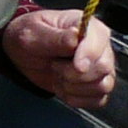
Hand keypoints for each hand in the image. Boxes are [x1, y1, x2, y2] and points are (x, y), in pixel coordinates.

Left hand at [3, 9, 117, 109]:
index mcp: (88, 27)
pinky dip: (76, 98)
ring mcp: (100, 68)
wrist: (24, 54)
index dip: (89, 55)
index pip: (100, 40)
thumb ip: (55, 37)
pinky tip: (62, 87)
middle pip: (104, 67)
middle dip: (74, 73)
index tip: (76, 66)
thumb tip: (76, 36)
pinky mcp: (96, 86)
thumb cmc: (31, 36)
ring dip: (73, 86)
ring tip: (57, 75)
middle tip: (54, 65)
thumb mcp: (33, 33)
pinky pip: (97, 100)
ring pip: (103, 86)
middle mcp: (100, 47)